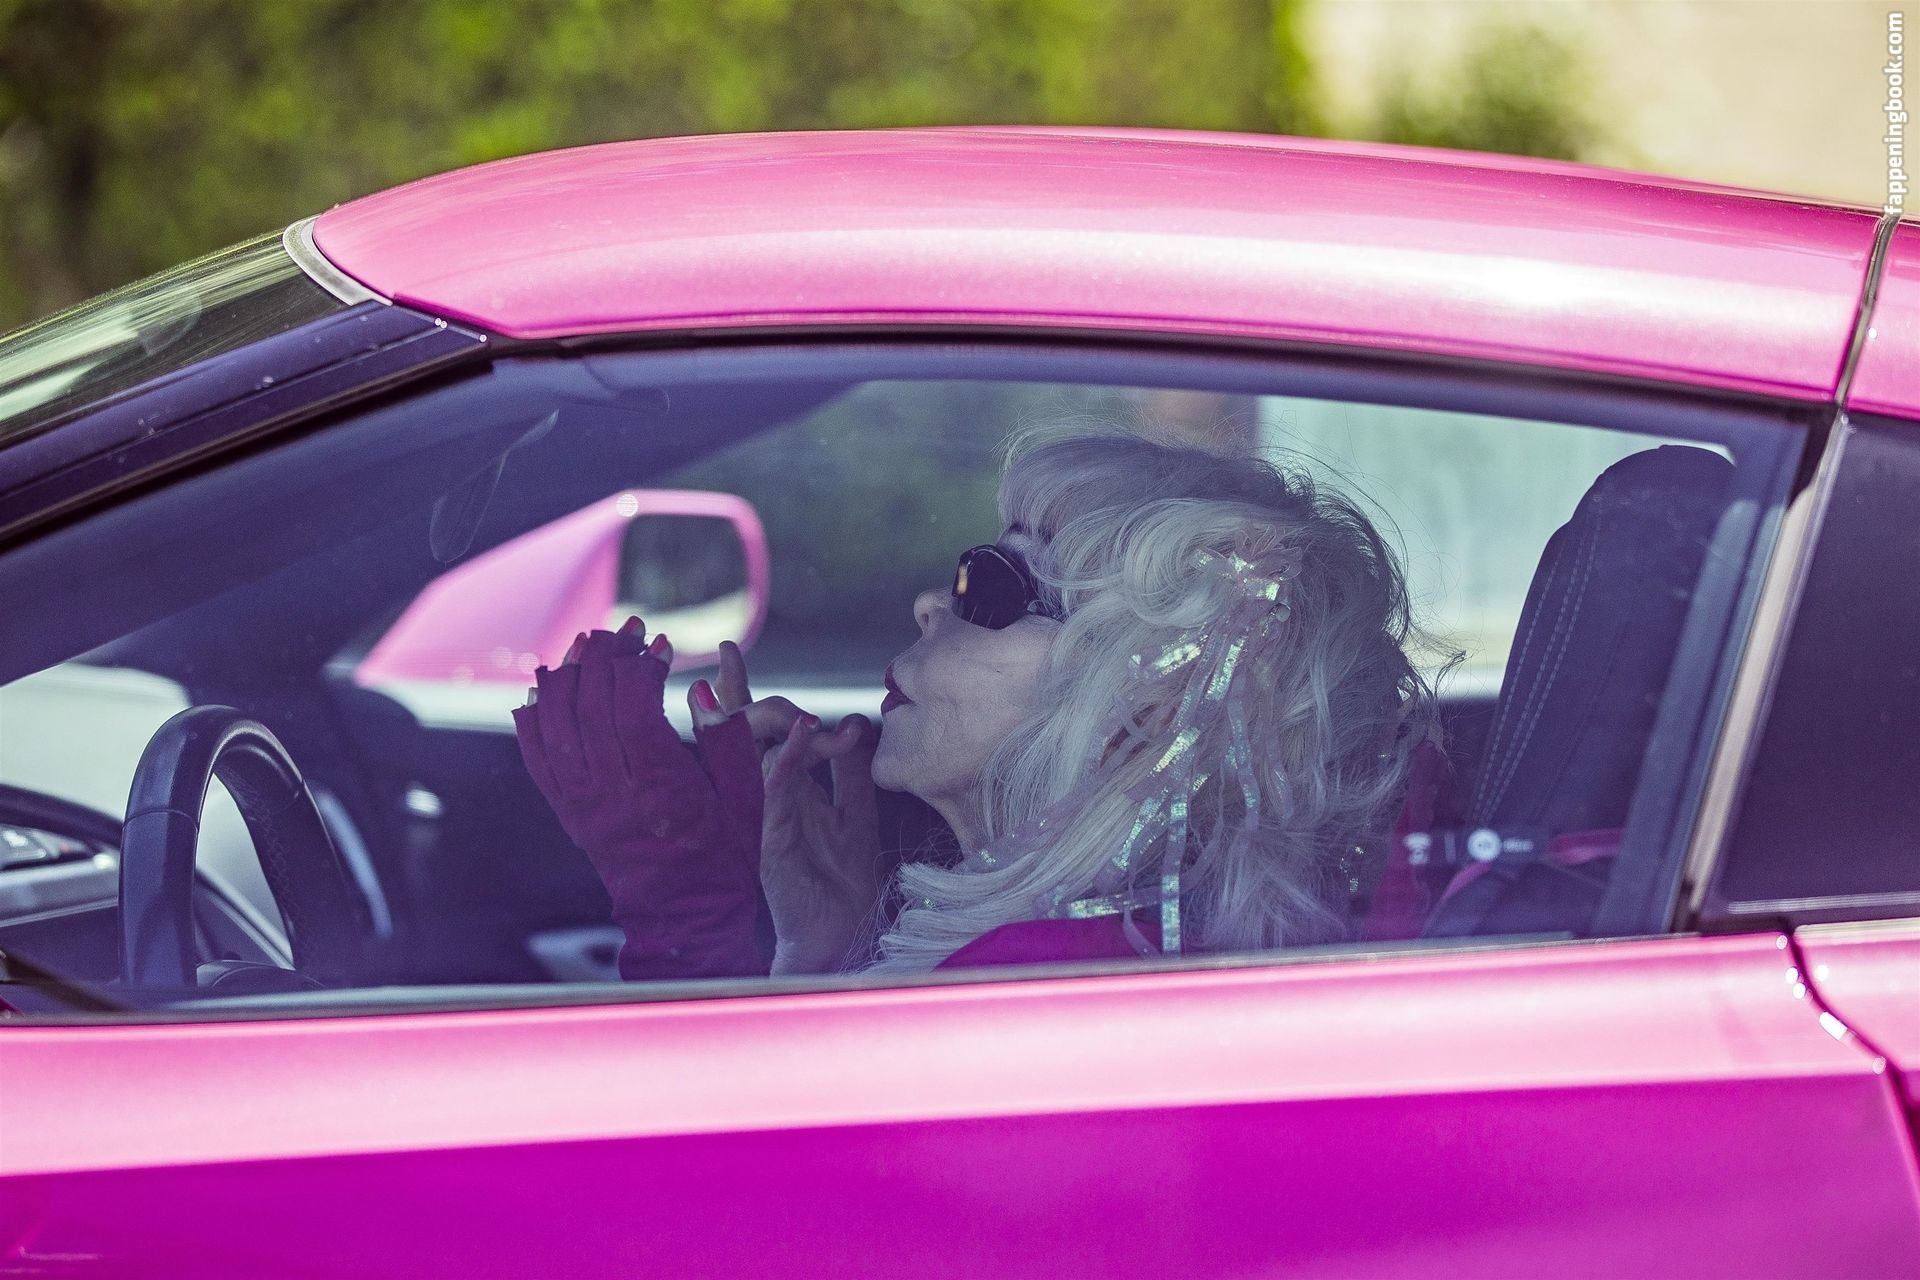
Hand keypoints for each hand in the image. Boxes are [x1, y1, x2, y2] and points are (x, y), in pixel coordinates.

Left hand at [512, 618, 764, 978]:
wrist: (686, 916)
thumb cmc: (726, 854)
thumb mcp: (748, 796)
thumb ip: (727, 738)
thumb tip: (698, 688)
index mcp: (662, 787)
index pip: (633, 706)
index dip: (643, 666)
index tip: (662, 645)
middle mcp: (613, 793)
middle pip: (590, 704)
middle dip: (605, 656)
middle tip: (624, 632)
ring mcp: (582, 804)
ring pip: (555, 723)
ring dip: (566, 675)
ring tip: (586, 646)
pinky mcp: (567, 812)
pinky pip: (535, 756)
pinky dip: (533, 716)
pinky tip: (544, 687)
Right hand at [698, 641, 885, 974]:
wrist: (842, 932)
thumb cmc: (844, 880)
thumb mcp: (856, 811)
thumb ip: (851, 768)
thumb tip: (854, 720)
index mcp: (782, 788)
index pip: (755, 730)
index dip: (740, 691)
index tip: (728, 652)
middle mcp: (765, 798)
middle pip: (743, 736)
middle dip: (745, 698)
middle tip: (749, 670)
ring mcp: (763, 817)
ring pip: (748, 756)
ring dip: (757, 720)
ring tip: (760, 689)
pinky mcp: (771, 839)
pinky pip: (773, 791)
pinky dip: (786, 759)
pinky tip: (803, 732)